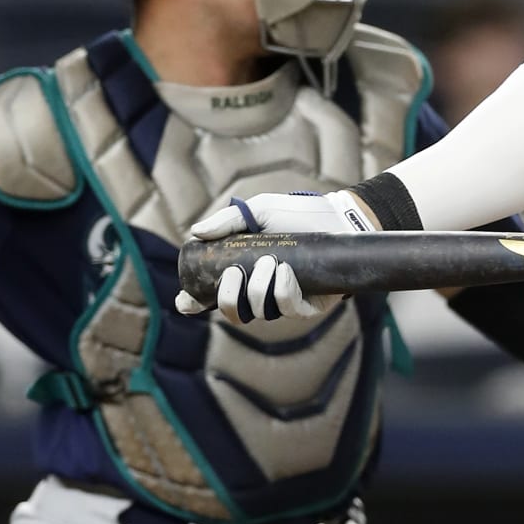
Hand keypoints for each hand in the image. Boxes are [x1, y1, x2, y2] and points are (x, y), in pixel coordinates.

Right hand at [174, 191, 376, 323]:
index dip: (193, 303)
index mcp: (243, 272)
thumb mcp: (261, 209)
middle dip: (227, 298)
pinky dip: (282, 292)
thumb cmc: (298, 214)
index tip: (185, 300)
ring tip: (271, 261)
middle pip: (232, 313)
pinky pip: (287, 310)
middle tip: (235, 272)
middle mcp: (260, 291)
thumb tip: (196, 232)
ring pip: (258, 312)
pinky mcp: (307, 306)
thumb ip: (229, 220)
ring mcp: (283, 300)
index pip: (210, 296)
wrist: (338, 218)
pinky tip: (284, 272)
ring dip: (259, 289)